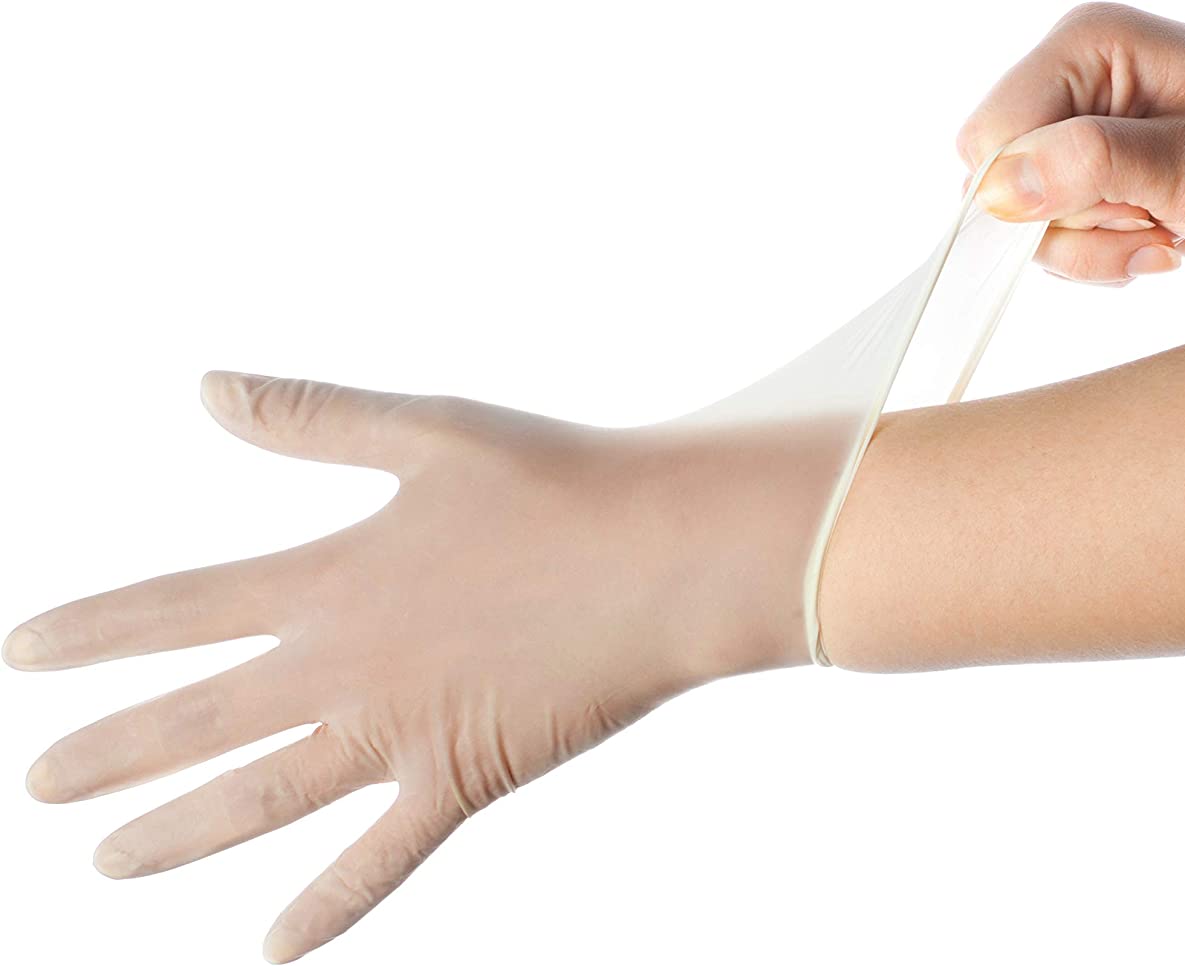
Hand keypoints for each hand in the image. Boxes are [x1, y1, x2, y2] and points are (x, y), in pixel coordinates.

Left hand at [5, 372, 812, 961]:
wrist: (664, 557)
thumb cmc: (560, 485)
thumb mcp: (428, 433)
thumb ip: (312, 419)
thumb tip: (207, 387)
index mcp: (335, 577)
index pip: (181, 609)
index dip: (95, 631)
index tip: (23, 653)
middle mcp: (347, 663)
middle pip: (200, 718)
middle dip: (111, 752)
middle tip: (39, 783)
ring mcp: (399, 728)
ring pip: (262, 796)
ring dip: (179, 832)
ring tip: (107, 863)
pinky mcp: (462, 776)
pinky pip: (379, 856)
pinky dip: (326, 904)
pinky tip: (272, 948)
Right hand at [957, 3, 1184, 291]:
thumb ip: (1089, 168)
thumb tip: (995, 188)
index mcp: (1090, 47)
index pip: (988, 133)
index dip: (1025, 189)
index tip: (1107, 205)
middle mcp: (1084, 87)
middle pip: (999, 183)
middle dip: (1065, 223)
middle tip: (1147, 217)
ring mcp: (1096, 141)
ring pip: (1030, 224)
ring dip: (1094, 248)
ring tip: (1167, 230)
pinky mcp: (1113, 188)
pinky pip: (1066, 244)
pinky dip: (1108, 260)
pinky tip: (1168, 244)